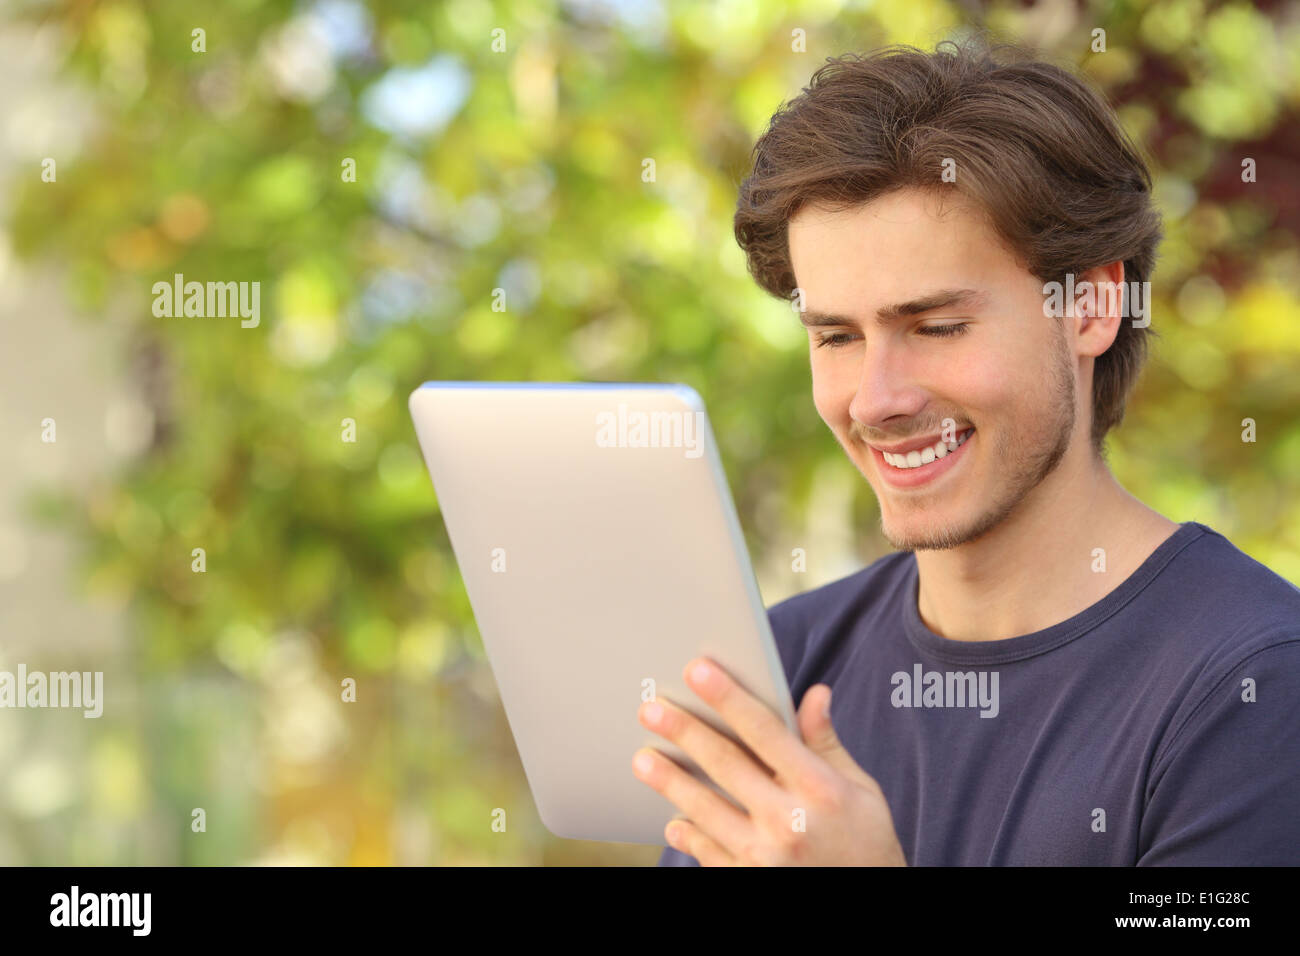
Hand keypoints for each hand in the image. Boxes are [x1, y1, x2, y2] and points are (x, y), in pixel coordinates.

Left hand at [632, 657, 906, 865]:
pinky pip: (708, 853)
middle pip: (726, 763)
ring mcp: (766, 856)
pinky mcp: (749, 881)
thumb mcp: (861, 790)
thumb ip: (827, 744)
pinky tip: (672, 821)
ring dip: (670, 782)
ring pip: (705, 809)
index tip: (697, 670)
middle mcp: (790, 821)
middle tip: (650, 709)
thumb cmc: (867, 843)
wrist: (872, 903)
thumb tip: (815, 694)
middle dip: (684, 731)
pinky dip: (688, 836)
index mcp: (820, 788)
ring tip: (643, 759)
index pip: (764, 730)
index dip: (728, 697)